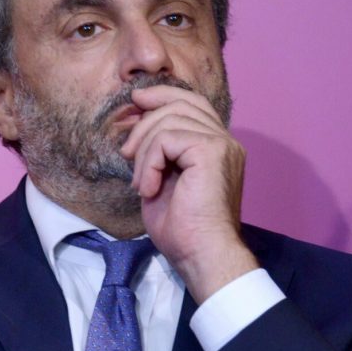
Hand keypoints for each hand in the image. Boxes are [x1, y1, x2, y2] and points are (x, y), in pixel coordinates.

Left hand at [120, 85, 258, 302]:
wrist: (201, 254)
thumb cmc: (183, 230)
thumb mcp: (164, 180)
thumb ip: (159, 152)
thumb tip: (139, 127)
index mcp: (217, 147)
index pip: (192, 103)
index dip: (163, 95)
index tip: (136, 101)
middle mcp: (225, 141)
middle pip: (181, 103)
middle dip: (145, 122)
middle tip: (126, 153)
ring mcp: (221, 144)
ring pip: (169, 120)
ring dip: (144, 151)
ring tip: (141, 183)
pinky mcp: (211, 151)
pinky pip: (167, 139)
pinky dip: (149, 162)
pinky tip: (149, 188)